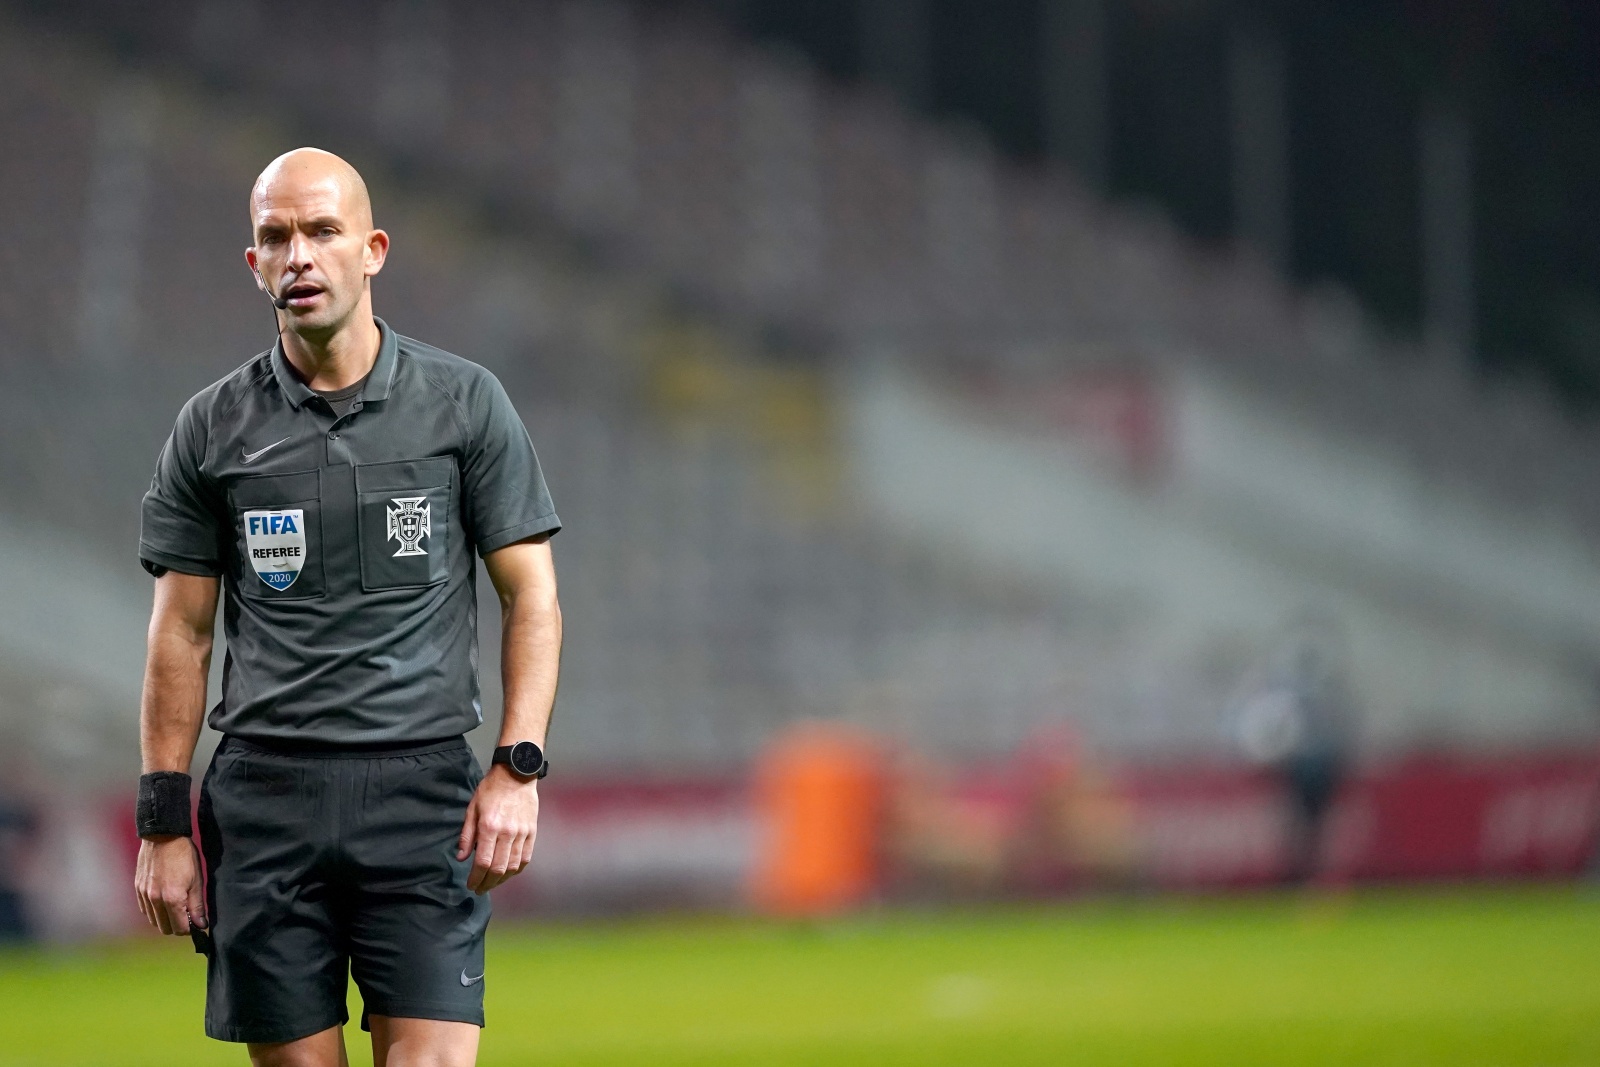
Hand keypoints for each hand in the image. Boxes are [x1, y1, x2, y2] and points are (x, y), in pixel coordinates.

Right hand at [134, 836, 205, 935]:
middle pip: (165, 929)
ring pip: (154, 921)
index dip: (190, 929)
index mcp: (172, 899)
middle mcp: (155, 900)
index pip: (180, 929)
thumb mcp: (197, 880)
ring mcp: (144, 895)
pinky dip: (154, 911)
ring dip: (165, 919)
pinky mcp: (138, 889)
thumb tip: (200, 925)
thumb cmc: (184, 856)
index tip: (195, 923)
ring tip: (176, 907)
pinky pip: (145, 910)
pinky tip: (163, 901)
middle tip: (186, 915)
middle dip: (177, 926)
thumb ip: (197, 905)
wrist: (163, 837)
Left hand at [457, 764, 538, 894]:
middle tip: (480, 889)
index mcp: (489, 827)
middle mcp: (507, 833)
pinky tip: (509, 873)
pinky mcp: (532, 831)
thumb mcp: (472, 809)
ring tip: (493, 883)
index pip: (483, 862)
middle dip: (487, 883)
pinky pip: (526, 857)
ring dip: (502, 880)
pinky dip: (517, 869)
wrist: (516, 774)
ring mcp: (522, 833)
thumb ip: (467, 835)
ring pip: (513, 866)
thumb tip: (461, 857)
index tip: (471, 885)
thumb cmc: (491, 790)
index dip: (476, 878)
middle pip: (498, 869)